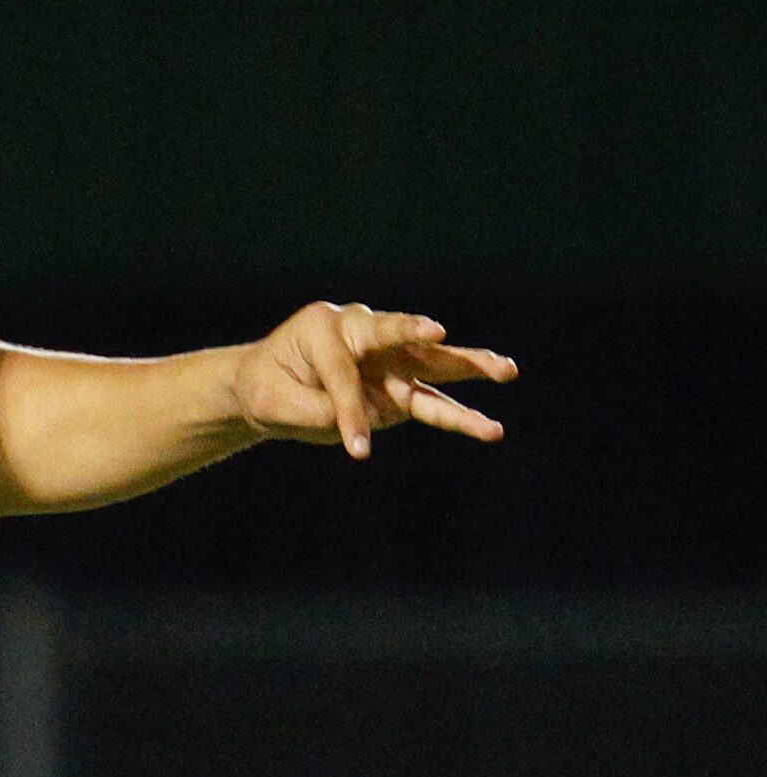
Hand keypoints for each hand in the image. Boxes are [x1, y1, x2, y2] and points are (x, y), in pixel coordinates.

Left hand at [232, 301, 516, 459]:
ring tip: (507, 370)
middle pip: (400, 339)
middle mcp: (363, 336)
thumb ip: (318, 411)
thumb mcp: (275, 401)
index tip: (355, 448)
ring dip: (468, 368)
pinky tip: (491, 429)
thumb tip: (364, 424)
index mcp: (325, 328)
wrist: (270, 386)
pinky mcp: (398, 389)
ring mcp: (386, 361)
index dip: (349, 411)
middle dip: (422, 339)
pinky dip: (459, 417)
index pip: (343, 372)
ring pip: (430, 366)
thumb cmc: (267, 386)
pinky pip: (431, 403)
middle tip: (441, 333)